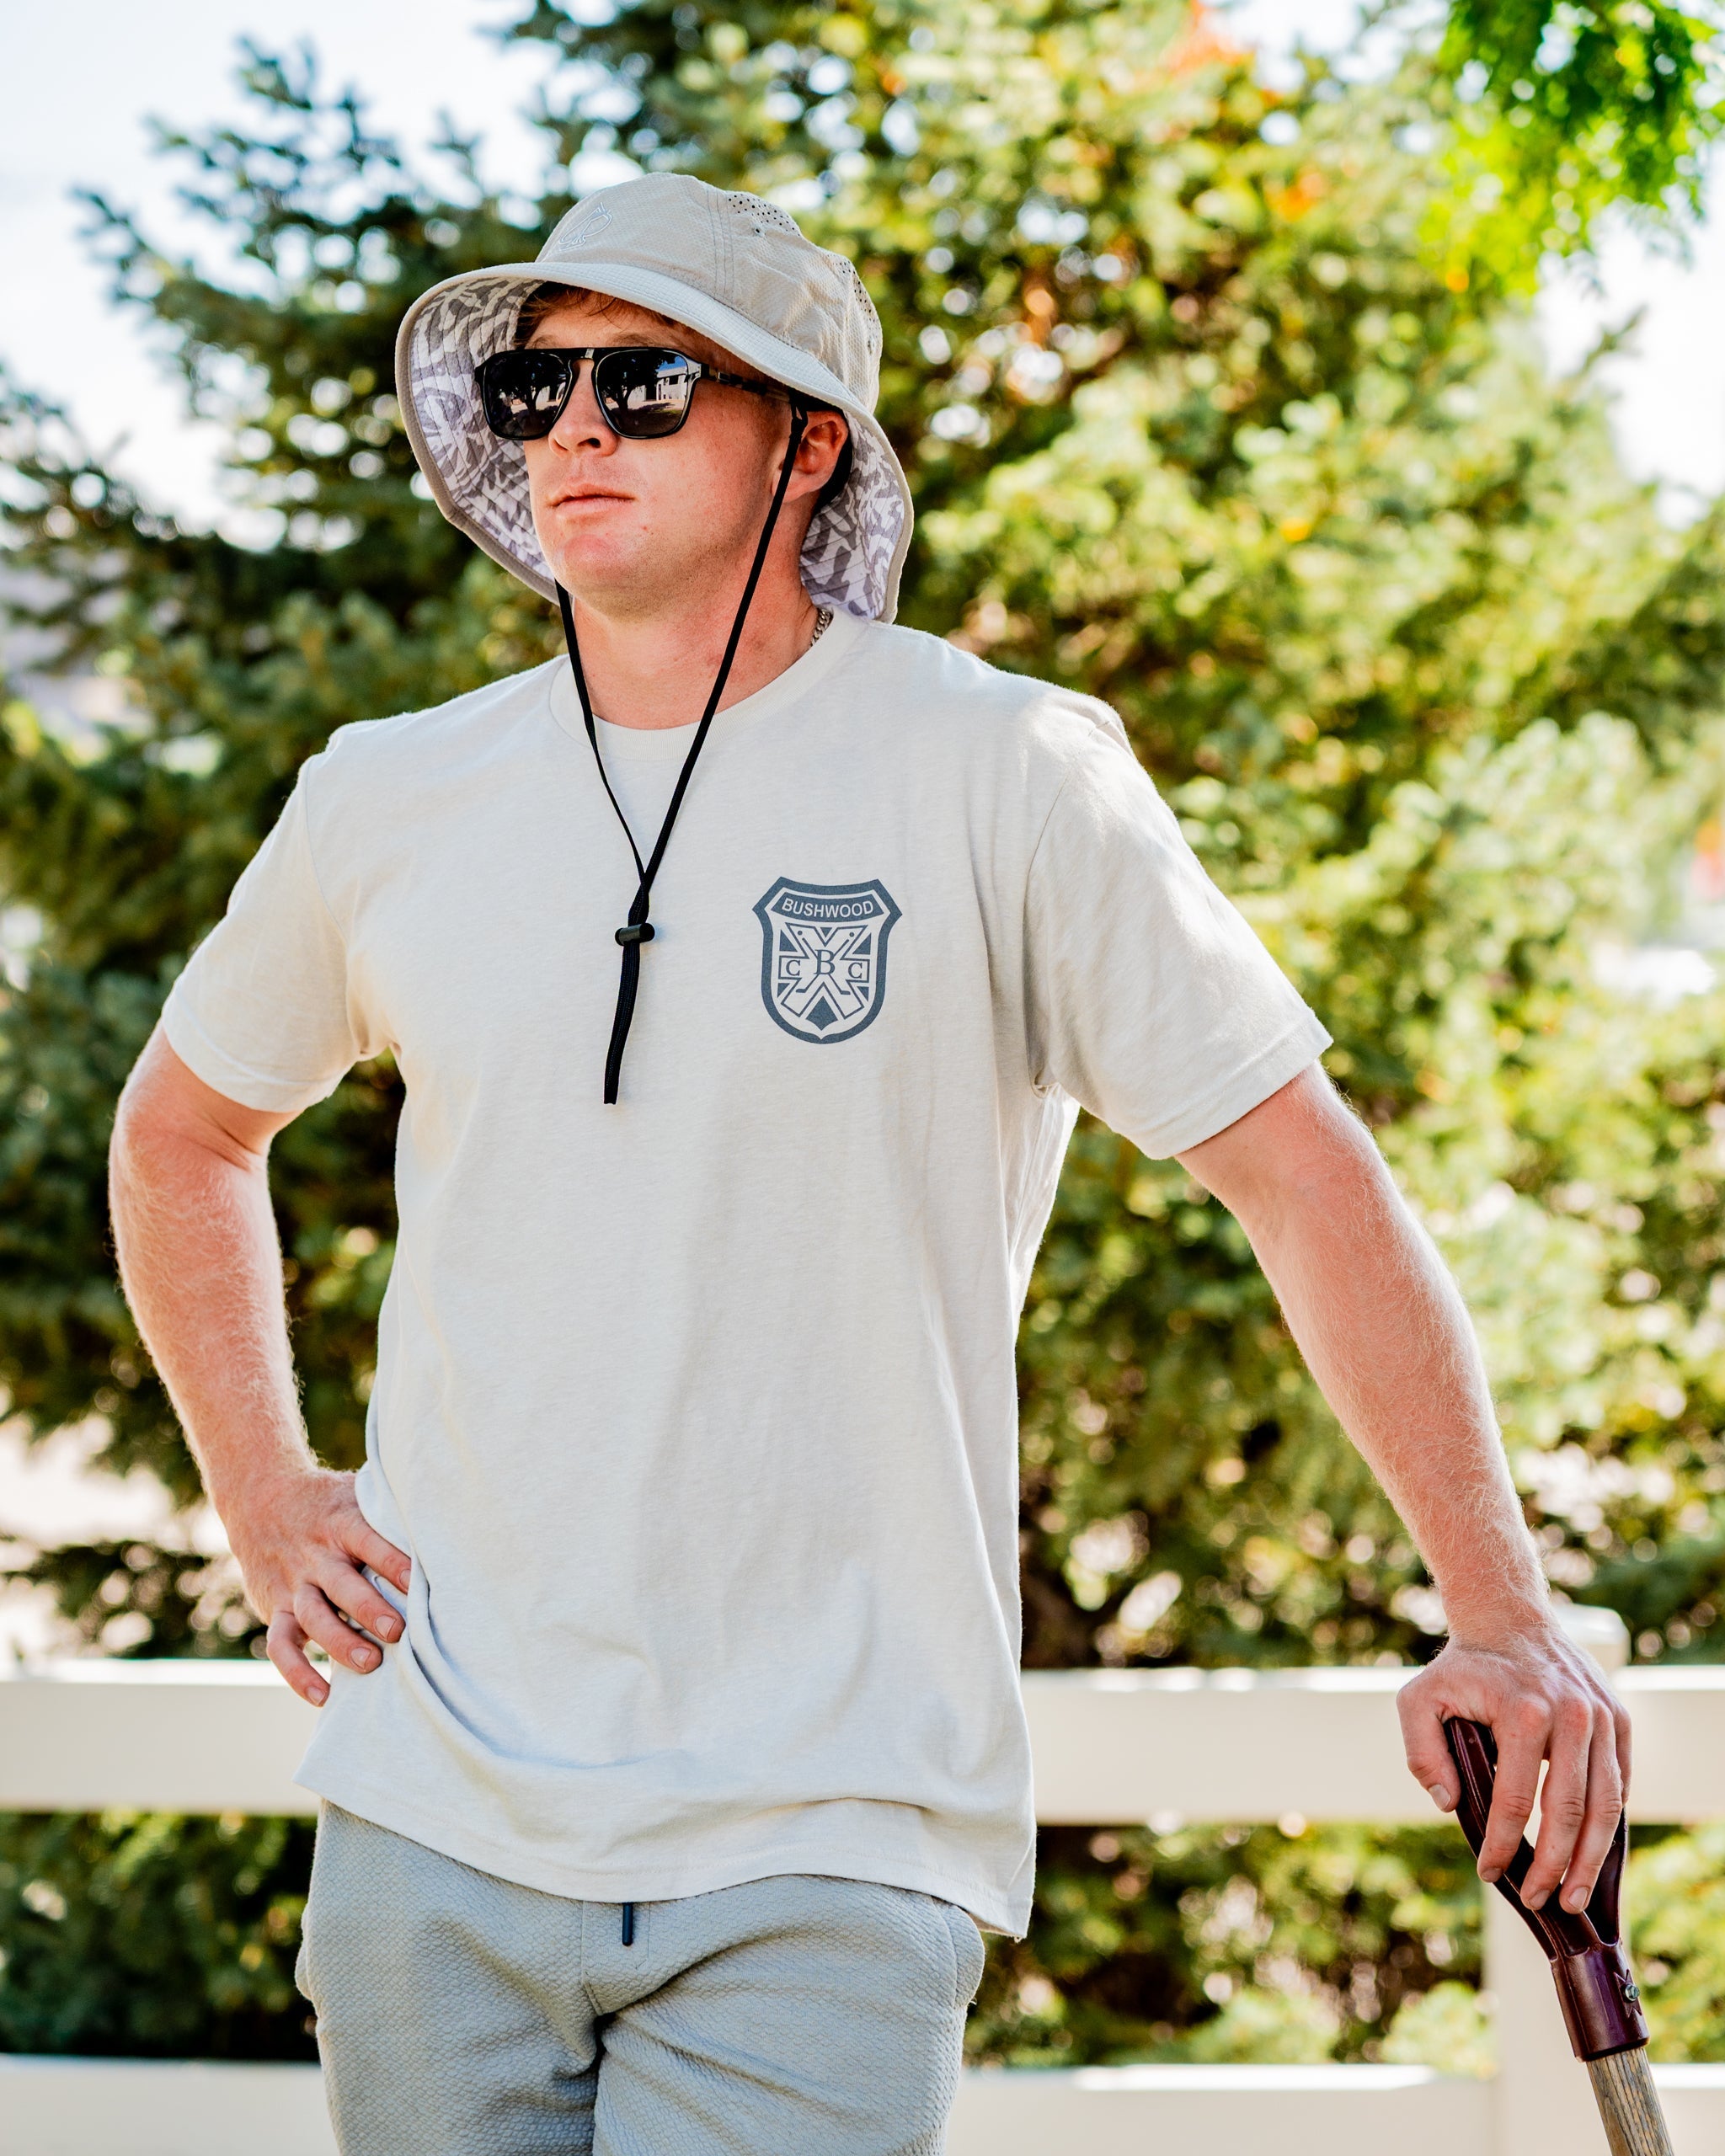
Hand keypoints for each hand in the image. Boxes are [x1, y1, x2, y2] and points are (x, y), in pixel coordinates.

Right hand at [224, 1465, 412, 1706]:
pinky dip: (297, 1673)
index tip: (419, 1583)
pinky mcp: (275, 1607)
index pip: (368, 1541)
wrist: (259, 1498)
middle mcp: (316, 1555)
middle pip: (340, 1583)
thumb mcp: (356, 1492)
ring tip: (370, 1663)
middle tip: (398, 1631)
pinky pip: (280, 1645)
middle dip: (368, 1609)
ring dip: (339, 1642)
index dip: (393, 1562)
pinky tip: (324, 1696)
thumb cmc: (329, 1502)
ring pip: (312, 1615)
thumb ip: (390, 1508)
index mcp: (341, 1522)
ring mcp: (293, 1583)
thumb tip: (448, 1514)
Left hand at [1397, 1618, 1631, 1913]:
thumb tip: (1448, 1805)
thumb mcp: (1419, 1699)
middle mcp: (1571, 1714)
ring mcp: (1602, 1717)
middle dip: (1555, 1867)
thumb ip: (1422, 1752)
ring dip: (1592, 1859)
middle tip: (1536, 1901)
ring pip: (1607, 1804)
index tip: (1489, 1873)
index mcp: (1522, 1711)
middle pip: (1569, 1811)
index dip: (1504, 1845)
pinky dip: (1609, 1823)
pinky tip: (1591, 1852)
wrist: (1508, 1619)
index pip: (1515, 1798)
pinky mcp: (1620, 1719)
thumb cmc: (1461, 1667)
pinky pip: (1621, 1782)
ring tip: (1574, 1897)